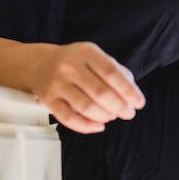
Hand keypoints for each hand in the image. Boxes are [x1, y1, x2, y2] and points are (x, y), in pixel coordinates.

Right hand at [30, 41, 144, 133]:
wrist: (39, 63)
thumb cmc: (73, 61)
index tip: (138, 103)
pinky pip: (69, 119)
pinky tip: (98, 125)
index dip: (128, 91)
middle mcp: (70, 67)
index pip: (112, 73)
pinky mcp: (48, 100)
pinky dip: (87, 126)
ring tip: (112, 116)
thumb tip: (132, 92)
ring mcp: (58, 84)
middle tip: (127, 113)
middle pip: (100, 92)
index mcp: (86, 53)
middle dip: (119, 107)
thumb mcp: (94, 56)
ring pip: (86, 107)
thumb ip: (115, 71)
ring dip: (105, 116)